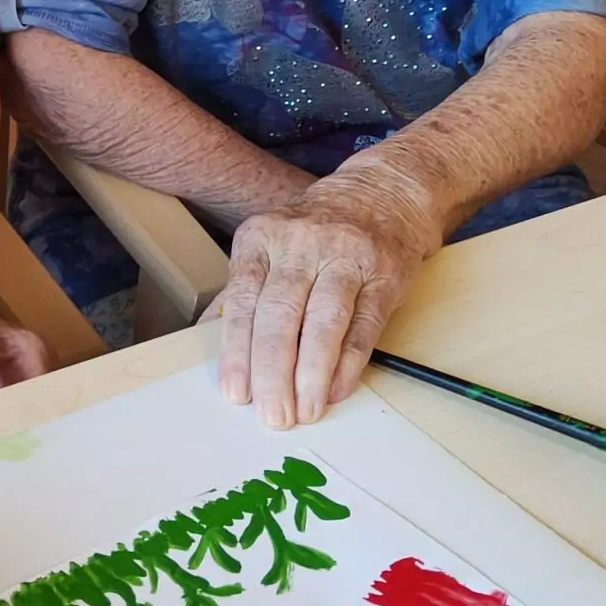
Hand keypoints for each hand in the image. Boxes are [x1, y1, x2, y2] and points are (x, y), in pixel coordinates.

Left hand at [211, 163, 442, 428]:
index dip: (237, 351)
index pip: (242, 300)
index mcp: (263, 237)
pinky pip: (363, 325)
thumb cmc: (318, 230)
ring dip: (311, 373)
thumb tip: (221, 345)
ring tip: (304, 410)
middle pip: (280, 314)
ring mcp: (346, 256)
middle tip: (272, 415)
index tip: (236, 393)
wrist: (385, 190)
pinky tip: (336, 390)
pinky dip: (348, 363)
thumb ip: (248, 289)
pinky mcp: (384, 273)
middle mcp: (302, 244)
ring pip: (323, 322)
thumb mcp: (272, 242)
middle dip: (273, 371)